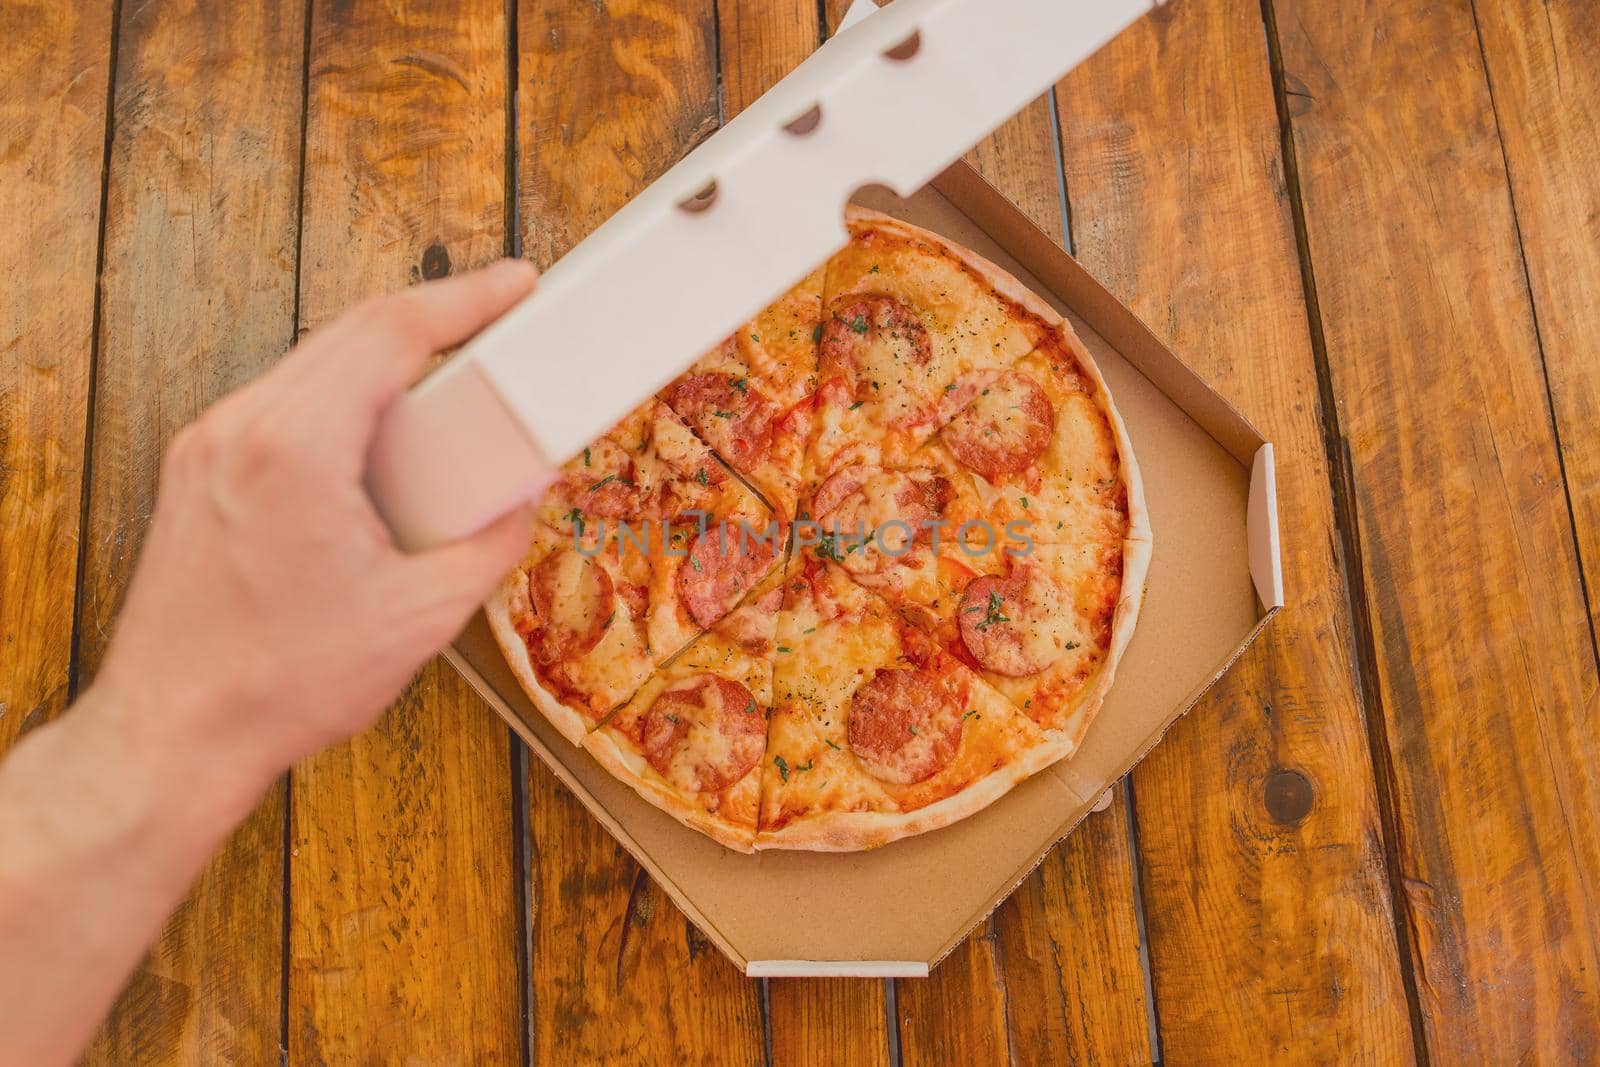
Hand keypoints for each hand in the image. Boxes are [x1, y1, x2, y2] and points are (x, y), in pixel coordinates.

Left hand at [91, 259, 541, 791]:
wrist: (174, 734)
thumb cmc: (281, 684)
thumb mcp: (422, 618)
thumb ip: (491, 544)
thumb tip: (523, 500)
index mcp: (295, 450)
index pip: (390, 333)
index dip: (465, 298)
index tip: (516, 284)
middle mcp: (238, 429)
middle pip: (350, 332)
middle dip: (433, 317)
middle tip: (499, 321)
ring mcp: (207, 447)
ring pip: (311, 362)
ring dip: (384, 356)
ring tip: (447, 377)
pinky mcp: (197, 471)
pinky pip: (281, 403)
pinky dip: (340, 396)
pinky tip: (379, 429)